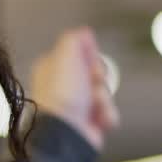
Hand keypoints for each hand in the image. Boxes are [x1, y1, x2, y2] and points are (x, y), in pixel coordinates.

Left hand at [30, 27, 120, 150]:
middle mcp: (64, 87)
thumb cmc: (62, 94)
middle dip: (99, 78)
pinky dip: (106, 114)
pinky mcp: (89, 122)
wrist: (67, 130)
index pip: (80, 55)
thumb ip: (74, 40)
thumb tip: (84, 32)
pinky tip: (97, 118)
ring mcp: (77, 105)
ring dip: (103, 98)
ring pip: (104, 92)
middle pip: (96, 73)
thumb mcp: (65, 56)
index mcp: (53, 69)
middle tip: (92, 83)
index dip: (90, 57)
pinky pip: (108, 112)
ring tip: (93, 105)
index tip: (89, 61)